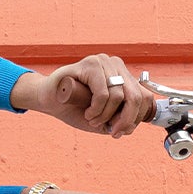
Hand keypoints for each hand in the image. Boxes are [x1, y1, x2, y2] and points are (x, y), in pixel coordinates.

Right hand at [14, 55, 154, 137]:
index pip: (144, 97)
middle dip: (125, 120)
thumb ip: (118, 121)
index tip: (121, 131)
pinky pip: (103, 93)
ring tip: (92, 119)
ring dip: (105, 116)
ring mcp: (104, 62)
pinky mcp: (91, 64)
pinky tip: (87, 113)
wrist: (48, 99)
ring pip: (119, 96)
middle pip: (136, 97)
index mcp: (123, 75)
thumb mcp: (102, 118)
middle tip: (112, 131)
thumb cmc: (75, 108)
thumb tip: (131, 127)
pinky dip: (97, 109)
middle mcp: (116, 65)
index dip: (136, 118)